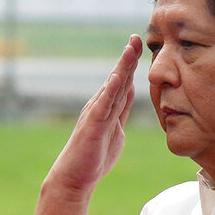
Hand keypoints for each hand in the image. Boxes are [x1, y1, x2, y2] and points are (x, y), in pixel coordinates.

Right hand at [47, 36, 141, 195]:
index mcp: (107, 107)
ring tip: (130, 48)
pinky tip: (116, 77)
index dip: (131, 62)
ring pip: (112, 87)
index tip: (141, 43)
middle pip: (117, 77)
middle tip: (137, 36)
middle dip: (128, 57)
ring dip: (121, 67)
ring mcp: (96, 114)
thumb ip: (121, 109)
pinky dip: (109, 91)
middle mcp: (100, 105)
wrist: (74, 179)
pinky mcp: (93, 126)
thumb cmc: (93, 157)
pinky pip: (103, 107)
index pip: (122, 80)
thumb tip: (129, 90)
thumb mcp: (115, 129)